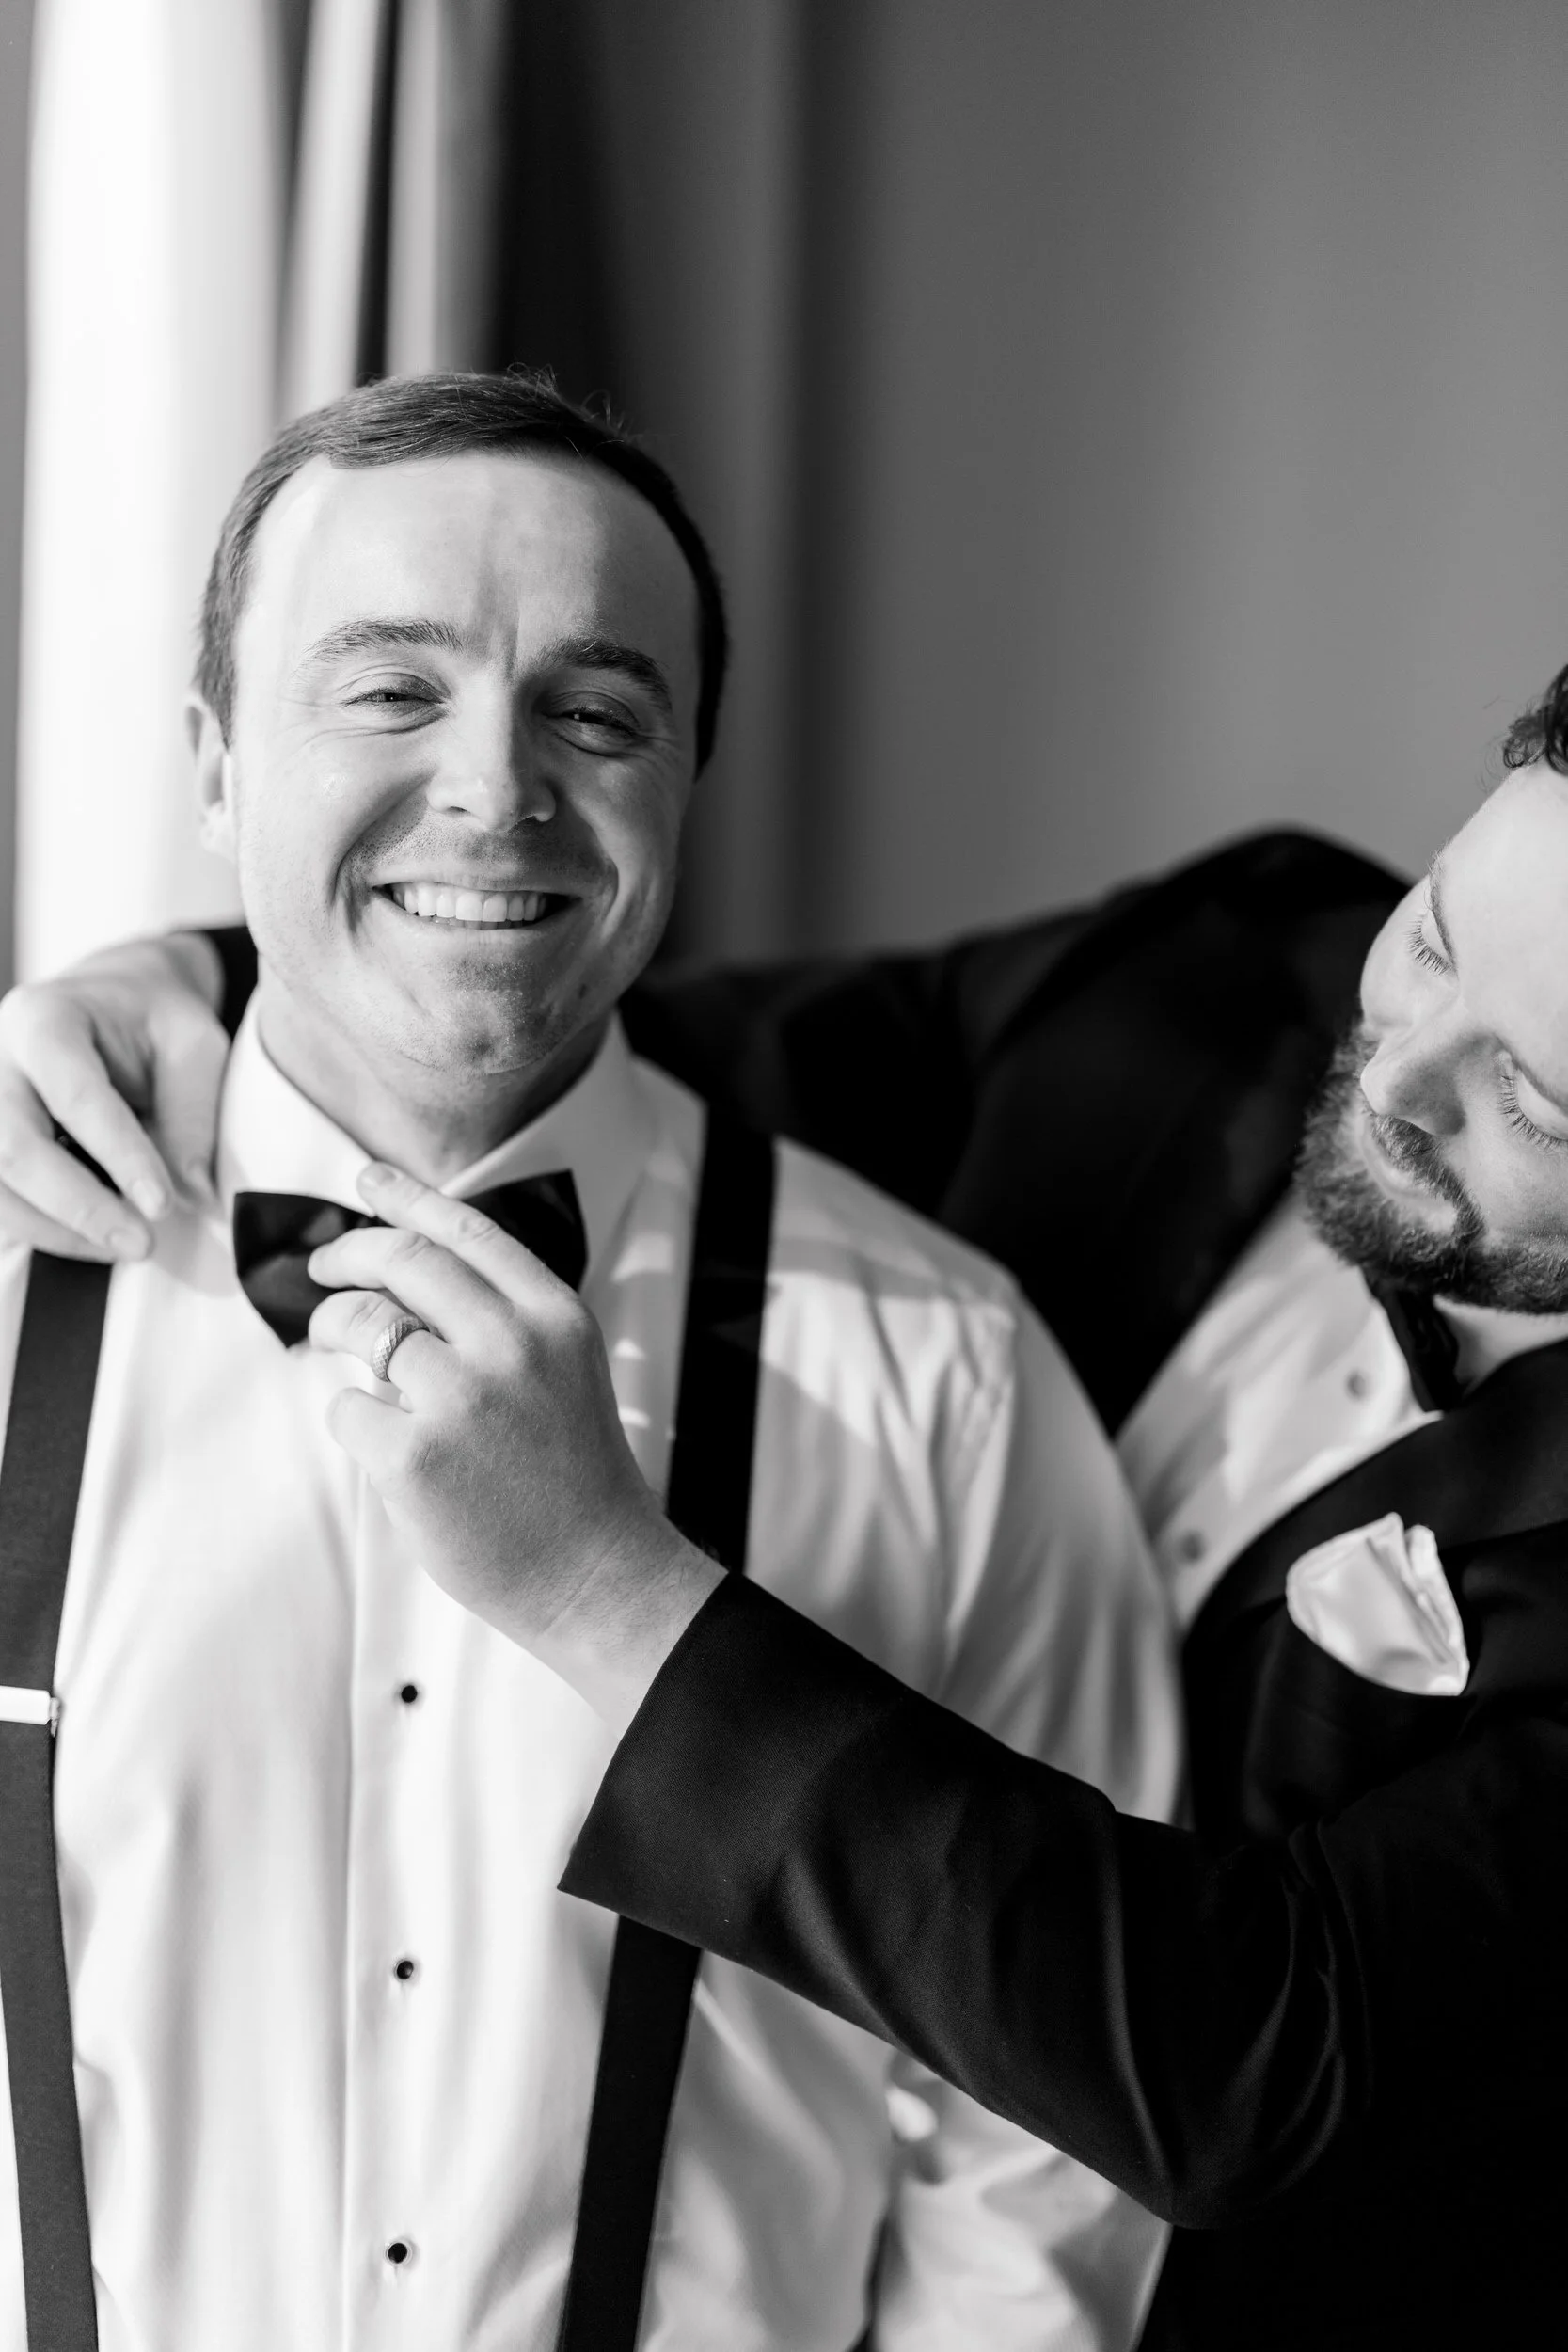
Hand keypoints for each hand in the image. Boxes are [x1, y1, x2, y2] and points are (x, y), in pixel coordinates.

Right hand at [0, 934, 228, 1258]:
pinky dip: (40, 1228)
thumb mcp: (191, 1044)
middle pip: (13, 1147)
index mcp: (45, 1019)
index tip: (160, 1204)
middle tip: (141, 1242)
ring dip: (56, 1229)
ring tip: (123, 1247)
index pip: (75, 1095)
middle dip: (79, 1206)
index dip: (118, 1156)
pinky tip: (88, 1239)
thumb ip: (192, 1113)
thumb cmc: (151, 1020)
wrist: (112, 1001)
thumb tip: (192, 1192)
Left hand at [306, 1163, 723, 1726]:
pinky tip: (385, 1443)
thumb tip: (401, 1271)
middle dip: (346, 1253)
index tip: (366, 1179)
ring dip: (332, 1330)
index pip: (465, 1229)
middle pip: (400, 1259)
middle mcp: (511, 1343)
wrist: (594, 1572)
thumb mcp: (564, 1368)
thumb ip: (503, 1316)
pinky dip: (351, 1418)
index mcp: (554, 1314)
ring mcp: (461, 1398)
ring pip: (359, 1326)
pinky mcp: (413, 1456)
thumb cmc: (570, 1474)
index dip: (405, 1195)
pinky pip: (346, 1407)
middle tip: (323, 1267)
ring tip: (337, 1352)